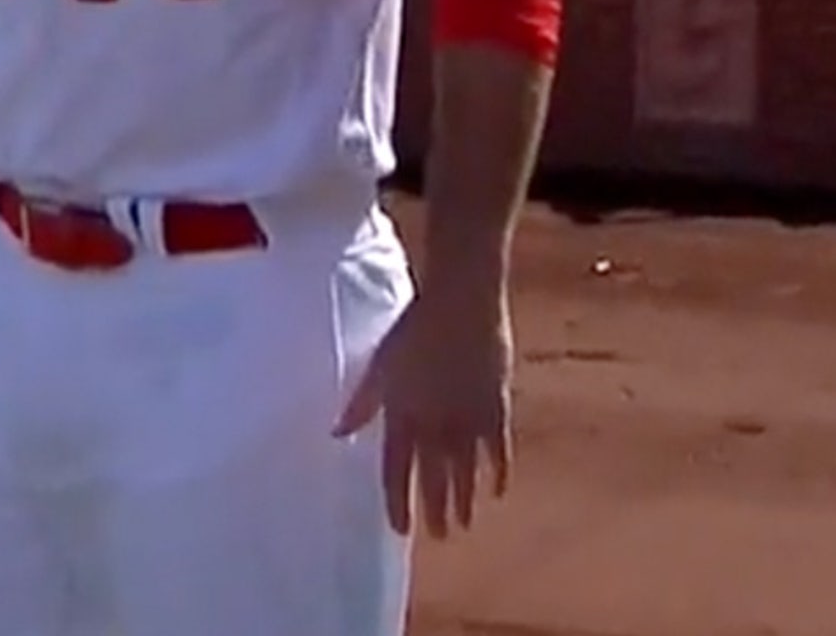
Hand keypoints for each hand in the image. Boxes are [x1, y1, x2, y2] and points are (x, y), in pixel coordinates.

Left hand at [335, 290, 513, 540]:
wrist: (461, 300)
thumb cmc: (415, 325)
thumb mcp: (380, 363)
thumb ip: (362, 402)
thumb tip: (337, 432)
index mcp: (401, 411)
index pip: (395, 469)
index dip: (397, 501)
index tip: (400, 528)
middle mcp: (433, 421)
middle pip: (432, 477)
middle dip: (433, 509)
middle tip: (438, 536)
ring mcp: (467, 416)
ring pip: (465, 471)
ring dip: (463, 499)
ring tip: (463, 525)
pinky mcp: (496, 406)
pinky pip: (498, 450)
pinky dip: (498, 472)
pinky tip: (497, 492)